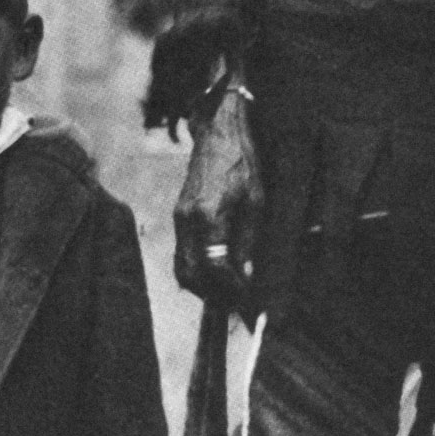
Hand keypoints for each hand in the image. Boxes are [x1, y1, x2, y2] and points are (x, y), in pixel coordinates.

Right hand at [172, 84, 262, 314]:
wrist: (218, 134)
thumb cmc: (243, 163)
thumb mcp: (256, 201)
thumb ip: (248, 240)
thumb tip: (244, 275)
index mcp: (209, 215)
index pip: (214, 267)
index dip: (230, 287)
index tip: (246, 297)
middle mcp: (187, 220)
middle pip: (191, 274)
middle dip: (212, 294)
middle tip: (235, 301)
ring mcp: (179, 218)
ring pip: (182, 267)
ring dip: (202, 285)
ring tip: (227, 290)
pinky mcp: (178, 216)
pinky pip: (182, 253)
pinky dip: (196, 269)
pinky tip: (216, 271)